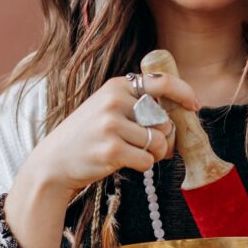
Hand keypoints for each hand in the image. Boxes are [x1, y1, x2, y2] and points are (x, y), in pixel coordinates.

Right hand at [26, 72, 199, 197]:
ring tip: (135, 154)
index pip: (162, 81)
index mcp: (117, 85)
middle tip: (149, 146)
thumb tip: (178, 118)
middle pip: (164, 121)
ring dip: (154, 154)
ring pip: (158, 142)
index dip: (184, 92)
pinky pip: (147, 160)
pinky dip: (142, 166)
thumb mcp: (108, 108)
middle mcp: (114, 100)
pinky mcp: (111, 150)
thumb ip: (138, 105)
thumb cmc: (88, 137)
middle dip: (164, 138)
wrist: (53, 162)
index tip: (194, 105)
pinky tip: (124, 163)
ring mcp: (111, 125)